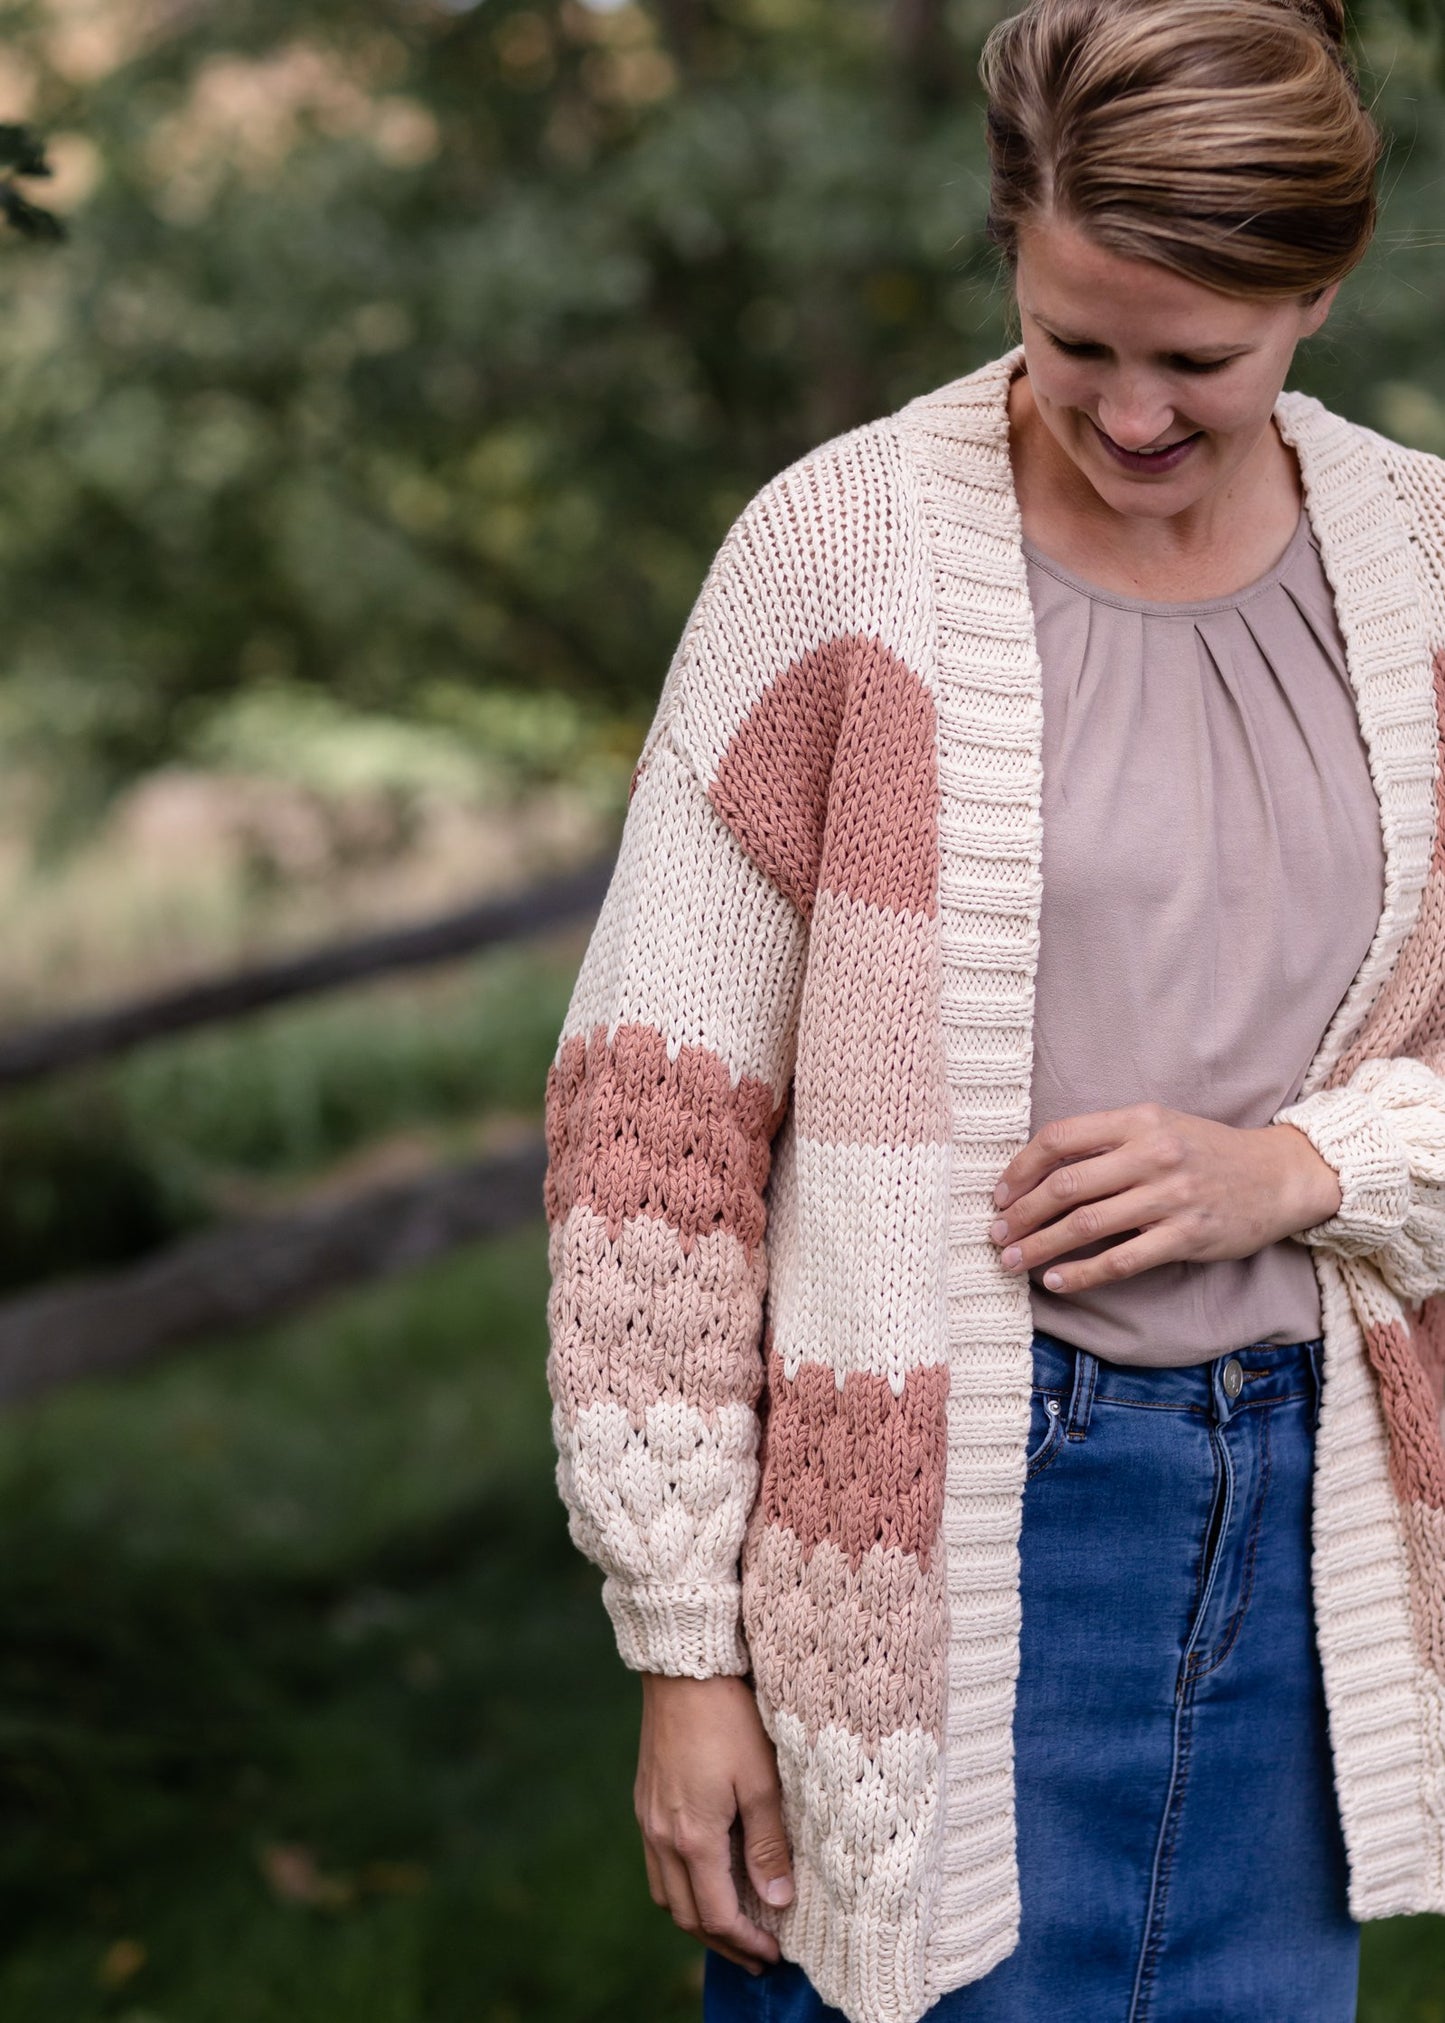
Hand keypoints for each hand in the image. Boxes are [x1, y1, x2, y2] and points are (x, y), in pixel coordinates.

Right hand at [635, 1672, 794, 1974]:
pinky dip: (682, 1885)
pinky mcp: (645, 1800)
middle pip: (685, 1915)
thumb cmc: (729, 1717)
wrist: (683, 1667)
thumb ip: (768, 1845)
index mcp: (692, 1837)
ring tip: (733, 1926)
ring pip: (666, 1893)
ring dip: (698, 1918)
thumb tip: (778, 1901)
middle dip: (722, 1942)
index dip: (746, 1942)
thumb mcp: (761, 1780)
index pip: (717, 1915)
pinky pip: (658, 1864)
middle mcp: (660, 1836)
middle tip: (757, 1956)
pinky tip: (707, 1876)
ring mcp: (647, 1818)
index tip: (775, 1954)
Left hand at [988, 1103, 1343, 1294]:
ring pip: (1087, 1225)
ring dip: (1040, 1246)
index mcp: (1139, 1120)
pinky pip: (1121, 1260)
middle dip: (1021, 1213)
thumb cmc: (1206, 1152)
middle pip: (1066, 1186)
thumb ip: (1107, 1140)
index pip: (1061, 1138)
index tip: (999, 1193)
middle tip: (995, 1234)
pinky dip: (1082, 1273)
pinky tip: (1055, 1281)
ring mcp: (1170, 1197)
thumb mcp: (1159, 1126)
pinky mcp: (1186, 1237)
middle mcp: (1152, 1154)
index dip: (1020, 1167)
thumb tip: (1039, 1169)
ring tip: (1011, 1261)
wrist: (1278, 1176)